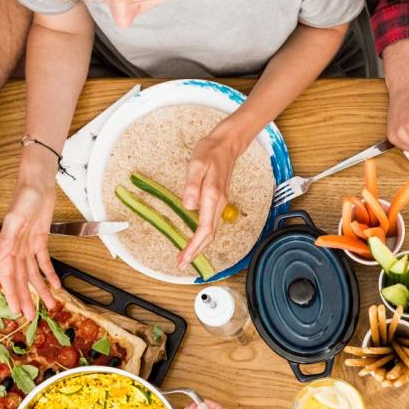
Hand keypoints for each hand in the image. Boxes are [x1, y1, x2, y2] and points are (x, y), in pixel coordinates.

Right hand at [0, 177, 59, 320]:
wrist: (38, 181)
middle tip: (30, 316)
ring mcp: (28, 244)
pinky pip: (44, 261)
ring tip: (48, 305)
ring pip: (33, 273)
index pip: (8, 275)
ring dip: (40, 289)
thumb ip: (7, 238)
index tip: (16, 310)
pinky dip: (49, 274)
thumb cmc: (24, 196)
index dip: (12, 293)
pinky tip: (56, 285)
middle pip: (20, 278)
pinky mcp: (40, 239)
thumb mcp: (15, 217)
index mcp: (8, 245)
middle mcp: (16, 248)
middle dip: (25, 297)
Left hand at [177, 125, 242, 271]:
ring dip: (199, 246)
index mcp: (212, 196)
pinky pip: (210, 223)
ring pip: (211, 231)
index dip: (194, 246)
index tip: (184, 258)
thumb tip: (189, 206)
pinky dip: (202, 235)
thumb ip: (192, 185)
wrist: (226, 145)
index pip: (204, 229)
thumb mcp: (197, 164)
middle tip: (182, 263)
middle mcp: (218, 203)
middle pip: (209, 235)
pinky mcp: (217, 201)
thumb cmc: (210, 152)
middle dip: (196, 252)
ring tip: (186, 255)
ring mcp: (219, 203)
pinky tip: (195, 239)